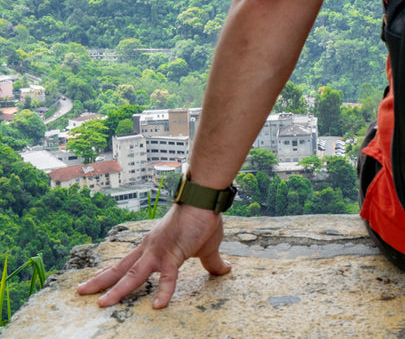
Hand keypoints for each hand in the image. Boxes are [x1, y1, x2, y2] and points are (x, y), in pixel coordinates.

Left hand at [76, 202, 231, 308]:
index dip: (110, 273)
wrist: (205, 199)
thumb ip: (210, 262)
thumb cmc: (204, 219)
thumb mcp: (205, 246)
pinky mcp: (173, 255)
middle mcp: (150, 248)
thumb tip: (224, 270)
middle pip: (120, 268)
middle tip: (79, 291)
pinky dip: (163, 291)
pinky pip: (168, 278)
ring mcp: (158, 252)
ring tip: (101, 304)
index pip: (126, 262)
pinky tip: (158, 306)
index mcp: (153, 246)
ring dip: (116, 290)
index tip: (95, 281)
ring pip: (133, 275)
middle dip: (100, 281)